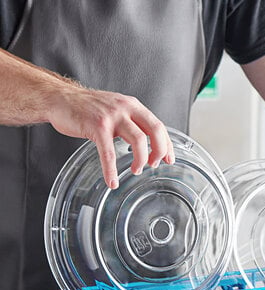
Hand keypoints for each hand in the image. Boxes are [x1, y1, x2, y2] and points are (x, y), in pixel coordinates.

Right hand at [47, 86, 174, 188]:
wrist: (60, 98)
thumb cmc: (88, 108)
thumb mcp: (117, 110)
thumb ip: (132, 123)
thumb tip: (149, 145)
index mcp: (133, 106)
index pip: (159, 126)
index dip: (167, 145)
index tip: (170, 159)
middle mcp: (126, 108)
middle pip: (155, 131)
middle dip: (159, 151)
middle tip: (154, 165)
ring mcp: (112, 116)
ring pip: (138, 140)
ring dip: (141, 160)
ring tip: (136, 171)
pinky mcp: (97, 126)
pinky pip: (109, 153)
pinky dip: (111, 170)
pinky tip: (112, 181)